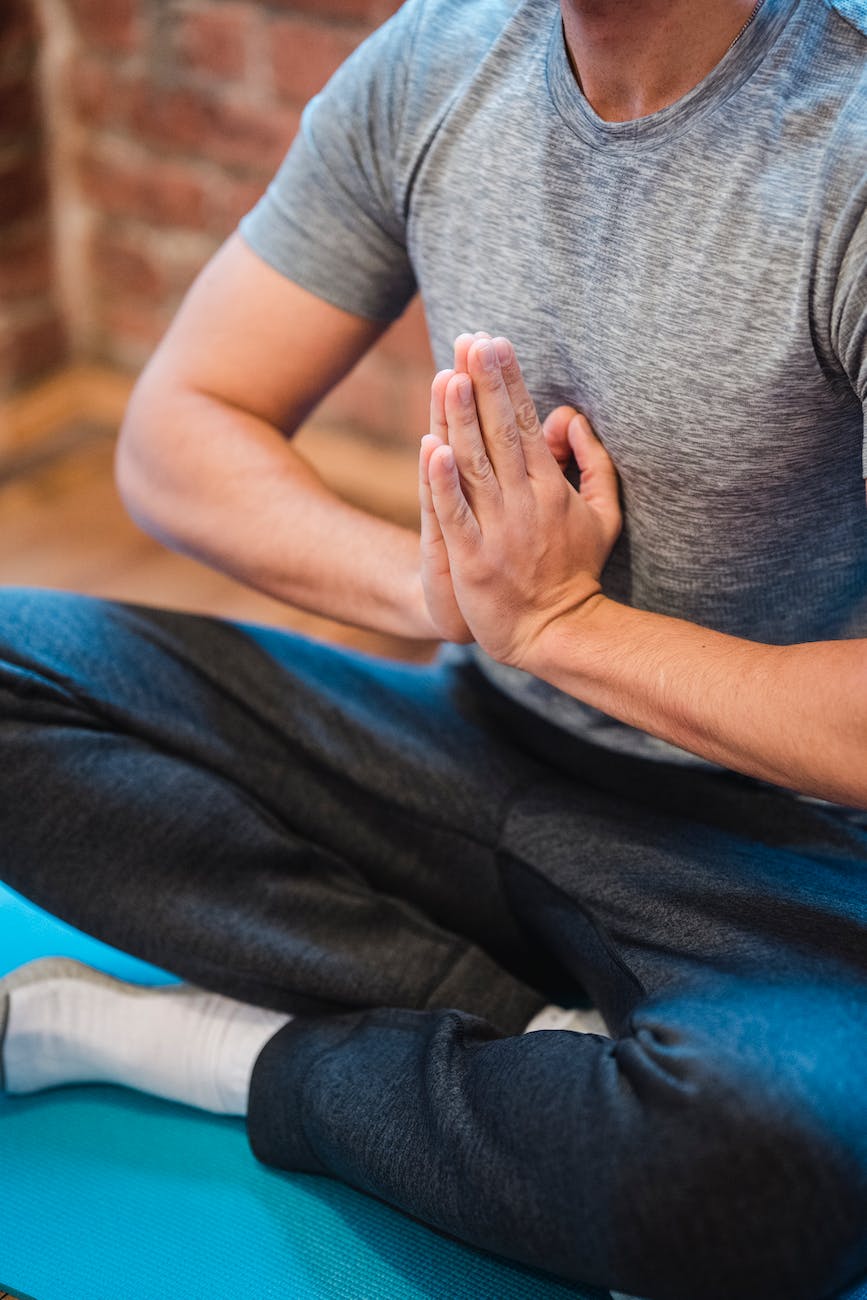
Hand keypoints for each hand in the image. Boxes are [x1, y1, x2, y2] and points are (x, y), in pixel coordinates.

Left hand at [427, 335, 620, 667]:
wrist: (558, 632)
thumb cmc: (577, 572)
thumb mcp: (604, 515)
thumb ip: (594, 464)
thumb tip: (574, 418)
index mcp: (551, 489)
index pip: (528, 424)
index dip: (510, 383)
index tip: (496, 343)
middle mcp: (525, 503)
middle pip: (501, 434)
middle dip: (487, 384)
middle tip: (473, 340)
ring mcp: (497, 530)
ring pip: (475, 466)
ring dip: (463, 420)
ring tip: (451, 376)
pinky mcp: (473, 559)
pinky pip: (455, 514)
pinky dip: (442, 482)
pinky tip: (432, 448)